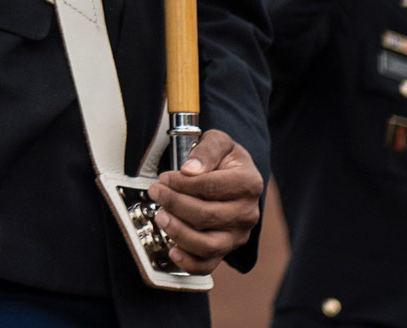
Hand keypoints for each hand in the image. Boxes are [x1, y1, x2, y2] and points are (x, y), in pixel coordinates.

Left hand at [147, 128, 262, 273]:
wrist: (233, 175)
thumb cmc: (224, 159)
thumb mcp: (218, 141)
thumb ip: (206, 150)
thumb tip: (190, 170)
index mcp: (249, 183)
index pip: (210, 187)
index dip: (182, 183)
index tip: (165, 177)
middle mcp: (247, 213)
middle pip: (206, 216)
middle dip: (174, 203)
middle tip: (156, 191)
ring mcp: (238, 234)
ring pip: (208, 244)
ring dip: (178, 232)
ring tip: (160, 216)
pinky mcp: (226, 249)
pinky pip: (209, 264)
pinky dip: (189, 263)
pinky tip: (172, 251)